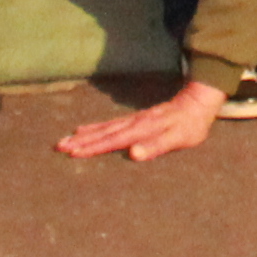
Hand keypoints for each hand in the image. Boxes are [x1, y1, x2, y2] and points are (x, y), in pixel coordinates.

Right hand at [59, 79, 227, 161]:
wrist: (197, 102)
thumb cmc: (190, 126)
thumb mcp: (178, 139)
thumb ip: (156, 146)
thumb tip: (133, 153)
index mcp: (141, 129)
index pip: (113, 140)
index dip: (93, 147)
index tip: (74, 152)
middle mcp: (133, 123)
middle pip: (102, 133)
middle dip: (81, 141)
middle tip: (59, 146)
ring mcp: (132, 120)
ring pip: (103, 128)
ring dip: (83, 135)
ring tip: (64, 140)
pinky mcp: (134, 120)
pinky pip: (109, 124)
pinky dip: (94, 127)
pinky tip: (83, 129)